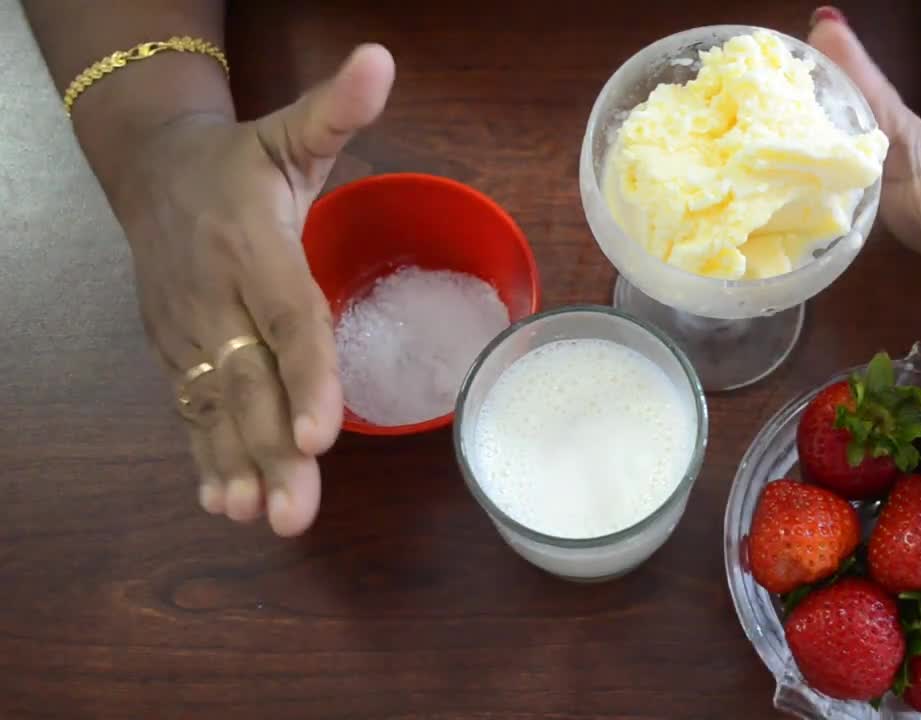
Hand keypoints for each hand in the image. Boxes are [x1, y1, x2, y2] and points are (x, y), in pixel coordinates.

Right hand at [117, 45, 394, 534]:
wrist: (150, 172)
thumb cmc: (240, 162)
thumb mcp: (290, 130)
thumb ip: (336, 111)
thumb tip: (382, 61)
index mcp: (252, 243)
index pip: (287, 316)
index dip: (305, 374)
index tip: (320, 433)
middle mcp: (214, 294)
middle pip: (250, 379)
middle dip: (272, 448)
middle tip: (299, 510)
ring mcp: (188, 330)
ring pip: (217, 405)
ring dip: (239, 466)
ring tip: (264, 517)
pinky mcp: (175, 352)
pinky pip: (191, 410)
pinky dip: (206, 457)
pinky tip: (226, 503)